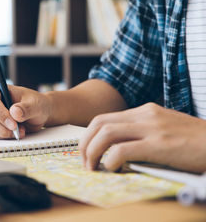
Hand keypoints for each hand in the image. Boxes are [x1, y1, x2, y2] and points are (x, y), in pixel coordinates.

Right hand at [0, 85, 51, 138]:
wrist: (37, 115)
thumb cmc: (35, 105)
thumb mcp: (35, 104)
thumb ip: (26, 108)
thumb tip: (14, 112)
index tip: (13, 124)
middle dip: (1, 127)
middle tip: (17, 131)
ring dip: (2, 133)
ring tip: (20, 131)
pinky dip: (2, 138)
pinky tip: (13, 134)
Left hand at [79, 103, 205, 172]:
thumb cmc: (196, 141)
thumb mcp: (165, 128)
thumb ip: (143, 132)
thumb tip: (119, 148)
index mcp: (144, 111)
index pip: (104, 118)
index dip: (89, 136)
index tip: (87, 152)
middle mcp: (145, 115)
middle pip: (99, 123)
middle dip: (85, 143)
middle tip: (85, 162)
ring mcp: (152, 127)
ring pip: (106, 134)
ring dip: (92, 152)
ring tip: (93, 168)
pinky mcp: (159, 144)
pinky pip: (122, 150)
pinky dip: (110, 161)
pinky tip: (112, 169)